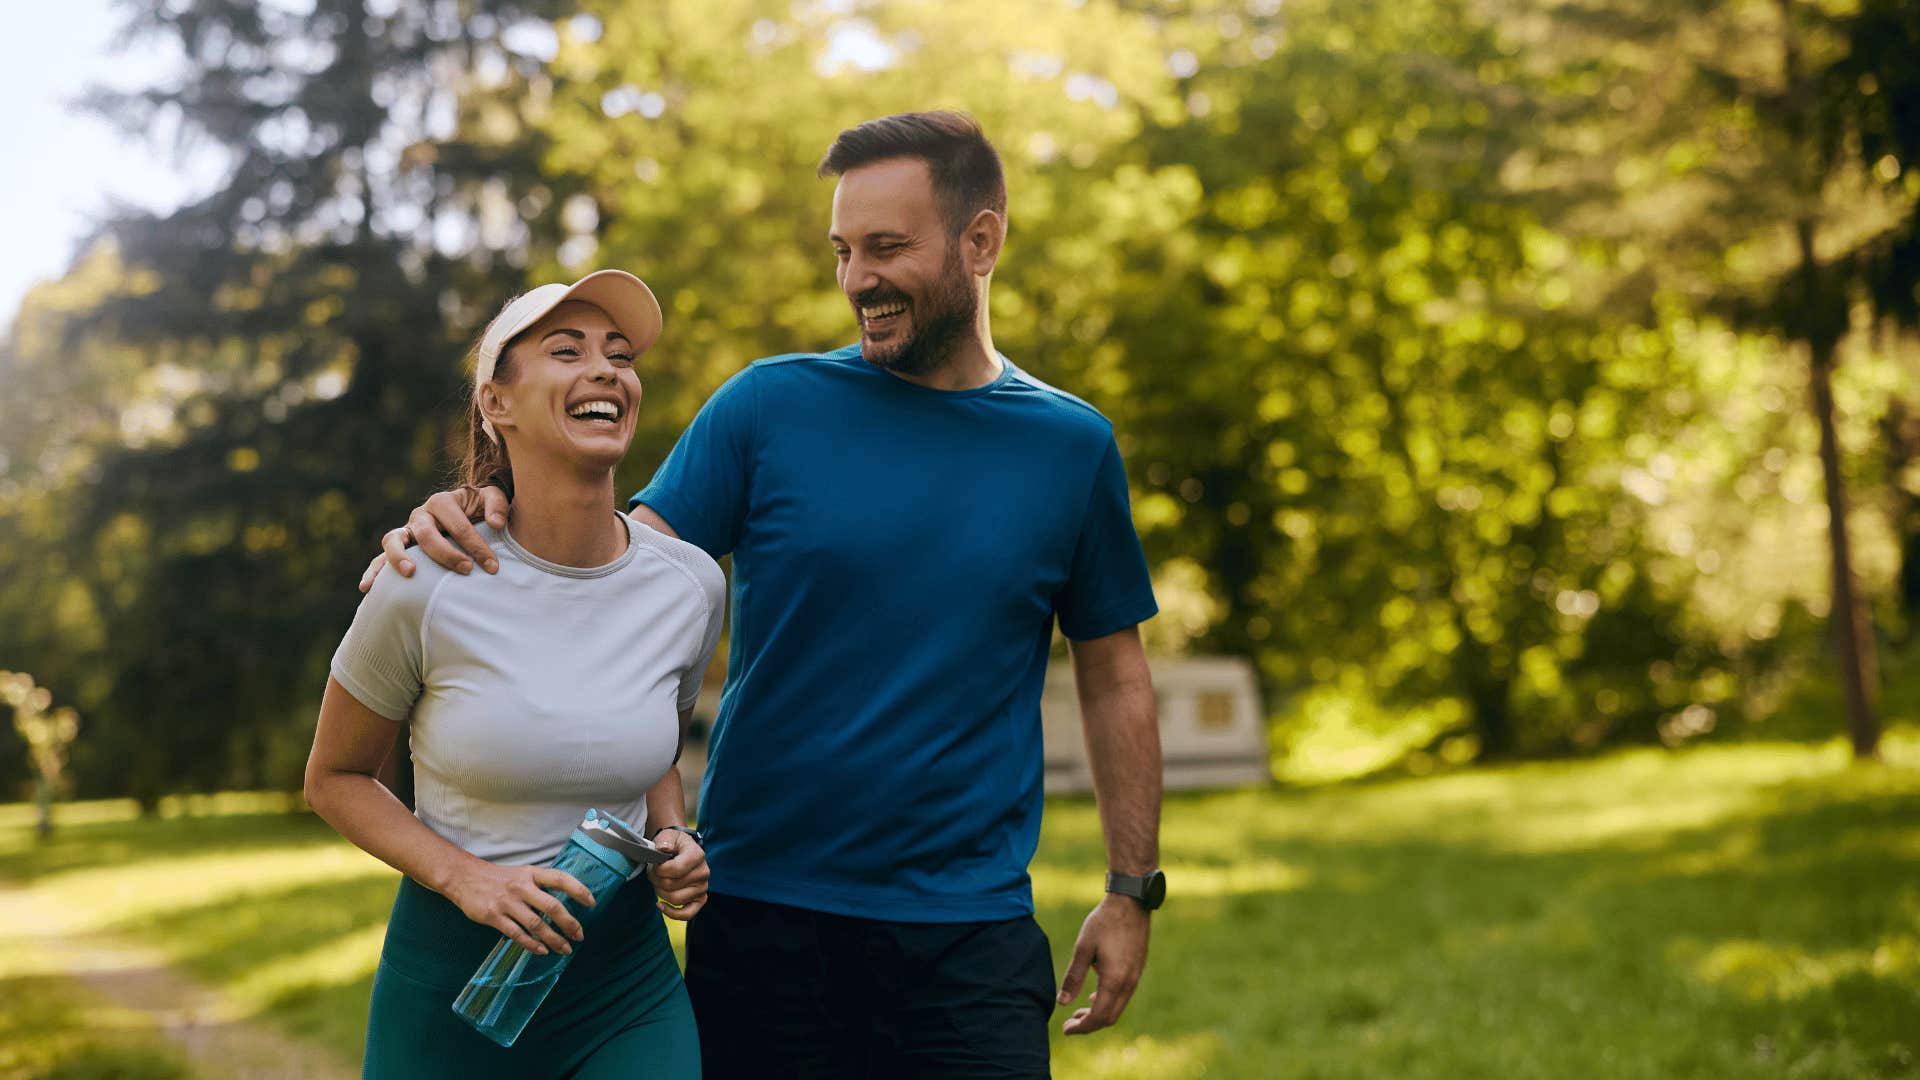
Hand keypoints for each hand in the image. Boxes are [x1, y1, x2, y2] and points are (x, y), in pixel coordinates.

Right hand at [358, 485, 509, 591]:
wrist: (466, 513)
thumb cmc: (480, 509)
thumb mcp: (491, 499)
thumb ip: (497, 506)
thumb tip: (496, 524)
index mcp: (442, 501)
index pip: (458, 524)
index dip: (476, 545)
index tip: (492, 566)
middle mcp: (421, 515)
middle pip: (427, 533)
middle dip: (446, 553)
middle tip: (466, 570)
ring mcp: (406, 531)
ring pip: (394, 540)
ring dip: (399, 557)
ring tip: (409, 573)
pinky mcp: (399, 549)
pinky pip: (379, 558)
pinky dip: (372, 571)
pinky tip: (367, 588)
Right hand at [443, 859, 594, 955]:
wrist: (463, 877)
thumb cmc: (498, 878)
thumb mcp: (521, 874)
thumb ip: (540, 886)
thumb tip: (563, 905)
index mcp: (531, 874)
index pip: (561, 879)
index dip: (578, 890)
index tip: (591, 903)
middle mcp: (521, 887)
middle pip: (552, 907)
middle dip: (569, 923)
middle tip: (579, 936)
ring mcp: (507, 902)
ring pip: (536, 924)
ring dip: (553, 939)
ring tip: (565, 949)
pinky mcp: (493, 916)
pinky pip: (517, 934)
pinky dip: (531, 944)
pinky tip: (542, 950)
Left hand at [646, 828, 709, 919]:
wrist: (682, 850)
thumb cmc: (674, 844)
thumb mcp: (668, 836)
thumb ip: (665, 840)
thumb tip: (662, 848)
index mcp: (697, 855)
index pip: (675, 869)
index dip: (659, 870)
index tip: (654, 864)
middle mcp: (703, 872)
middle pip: (672, 886)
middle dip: (656, 880)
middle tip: (653, 872)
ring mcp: (703, 887)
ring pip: (675, 899)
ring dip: (660, 892)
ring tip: (658, 881)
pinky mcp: (700, 899)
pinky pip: (687, 914)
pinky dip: (672, 913)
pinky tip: (660, 905)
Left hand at [1058, 894, 1150, 1035]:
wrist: (1131, 902)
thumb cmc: (1104, 922)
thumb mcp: (1083, 948)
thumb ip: (1074, 977)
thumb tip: (1061, 1003)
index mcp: (1114, 980)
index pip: (1098, 1017)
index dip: (1081, 1027)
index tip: (1065, 1029)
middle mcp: (1128, 983)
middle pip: (1110, 1018)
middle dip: (1089, 1024)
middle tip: (1069, 1022)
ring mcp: (1135, 977)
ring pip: (1117, 1008)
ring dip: (1099, 1014)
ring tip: (1079, 1011)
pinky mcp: (1137, 970)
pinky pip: (1123, 996)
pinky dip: (1108, 1002)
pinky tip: (1095, 995)